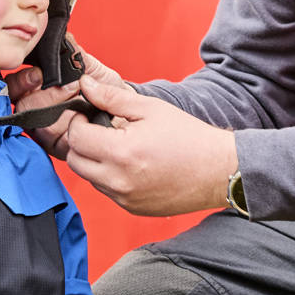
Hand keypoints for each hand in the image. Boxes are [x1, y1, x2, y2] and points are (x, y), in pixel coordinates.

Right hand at [6, 38, 126, 157]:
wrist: (126, 115)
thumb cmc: (107, 92)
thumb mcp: (93, 70)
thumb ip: (76, 54)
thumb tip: (65, 37)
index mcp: (39, 89)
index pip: (16, 86)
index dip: (22, 81)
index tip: (38, 74)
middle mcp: (38, 109)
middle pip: (22, 105)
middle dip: (44, 95)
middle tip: (69, 87)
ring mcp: (45, 129)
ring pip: (35, 122)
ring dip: (57, 108)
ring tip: (78, 97)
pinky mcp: (55, 146)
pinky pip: (50, 138)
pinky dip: (66, 125)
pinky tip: (80, 116)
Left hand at [64, 74, 237, 215]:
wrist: (218, 171)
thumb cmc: (188, 136)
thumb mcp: (151, 109)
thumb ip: (112, 97)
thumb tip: (85, 85)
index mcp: (122, 153)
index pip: (76, 138)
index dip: (77, 121)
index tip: (88, 114)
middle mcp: (119, 181)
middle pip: (75, 161)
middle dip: (81, 142)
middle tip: (98, 129)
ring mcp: (125, 199)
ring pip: (89, 178)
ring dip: (94, 161)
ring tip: (119, 146)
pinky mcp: (133, 209)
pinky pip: (107, 191)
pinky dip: (110, 177)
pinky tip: (132, 164)